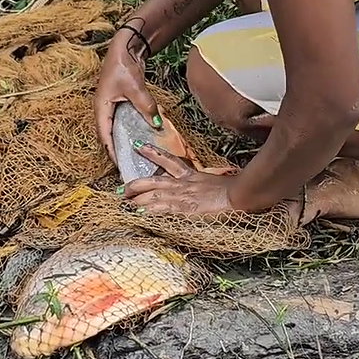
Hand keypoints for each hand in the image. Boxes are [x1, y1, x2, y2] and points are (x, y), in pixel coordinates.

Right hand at [94, 27, 160, 159]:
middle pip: (109, 134)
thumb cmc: (123, 65)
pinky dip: (131, 128)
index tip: (119, 164)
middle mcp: (103, 108)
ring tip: (135, 153)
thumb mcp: (135, 88)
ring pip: (117, 127)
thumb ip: (145, 106)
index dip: (111, 150)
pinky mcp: (120, 101)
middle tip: (128, 163)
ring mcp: (111, 105)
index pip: (103, 135)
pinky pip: (124, 119)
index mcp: (101, 107)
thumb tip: (156, 124)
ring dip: (124, 139)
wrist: (125, 47)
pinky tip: (142, 134)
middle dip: (117, 149)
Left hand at [123, 144, 247, 215]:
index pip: (168, 160)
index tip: (138, 145)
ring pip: (152, 194)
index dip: (152, 152)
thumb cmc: (233, 189)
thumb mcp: (217, 180)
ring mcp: (181, 196)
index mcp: (191, 175)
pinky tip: (137, 212)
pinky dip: (148, 210)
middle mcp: (182, 183)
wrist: (239, 194)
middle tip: (120, 188)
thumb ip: (206, 181)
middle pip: (152, 180)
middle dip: (134, 184)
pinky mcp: (184, 208)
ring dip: (135, 198)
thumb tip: (205, 183)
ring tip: (122, 200)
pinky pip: (161, 208)